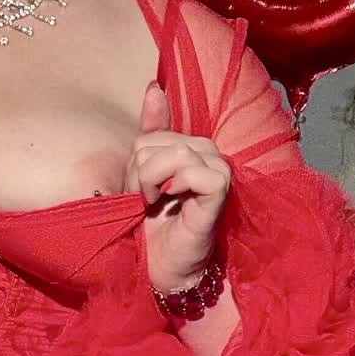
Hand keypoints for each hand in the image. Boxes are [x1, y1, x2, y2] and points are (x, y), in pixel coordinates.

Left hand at [125, 79, 231, 291]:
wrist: (165, 269)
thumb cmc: (154, 225)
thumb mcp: (142, 174)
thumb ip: (149, 133)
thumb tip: (153, 86)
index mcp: (189, 144)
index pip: (149, 134)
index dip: (134, 163)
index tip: (138, 190)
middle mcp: (207, 151)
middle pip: (154, 142)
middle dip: (138, 174)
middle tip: (144, 200)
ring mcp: (218, 168)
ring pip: (173, 153)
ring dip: (149, 181)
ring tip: (152, 203)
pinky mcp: (220, 189)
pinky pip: (192, 171)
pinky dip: (172, 186)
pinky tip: (168, 204)